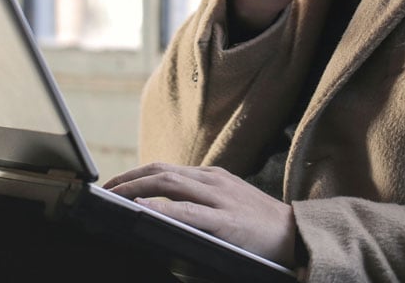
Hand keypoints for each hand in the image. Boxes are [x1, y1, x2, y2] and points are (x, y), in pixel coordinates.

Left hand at [103, 162, 297, 267]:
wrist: (299, 235)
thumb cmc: (262, 224)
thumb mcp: (230, 201)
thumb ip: (202, 200)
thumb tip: (165, 207)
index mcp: (212, 177)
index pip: (165, 168)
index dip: (136, 173)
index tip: (114, 184)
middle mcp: (213, 181)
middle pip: (161, 171)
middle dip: (128, 179)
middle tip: (104, 191)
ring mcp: (221, 199)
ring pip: (169, 184)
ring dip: (136, 189)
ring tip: (114, 198)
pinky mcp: (227, 222)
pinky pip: (189, 212)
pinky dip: (163, 209)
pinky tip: (143, 211)